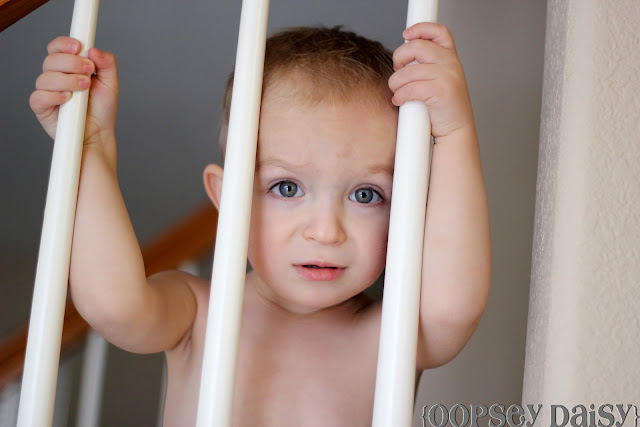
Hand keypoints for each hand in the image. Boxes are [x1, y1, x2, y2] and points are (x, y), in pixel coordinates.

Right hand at [30, 36, 118, 144]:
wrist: (100, 133)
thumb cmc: (102, 109)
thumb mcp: (111, 84)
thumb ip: (107, 64)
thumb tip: (94, 50)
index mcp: (68, 67)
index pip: (57, 48)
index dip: (64, 44)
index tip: (78, 47)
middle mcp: (55, 77)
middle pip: (51, 60)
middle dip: (72, 62)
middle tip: (89, 70)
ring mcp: (47, 92)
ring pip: (45, 78)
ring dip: (67, 80)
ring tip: (85, 86)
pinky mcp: (42, 108)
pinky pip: (39, 97)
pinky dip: (54, 95)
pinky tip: (68, 98)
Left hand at [388, 22, 473, 140]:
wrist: (456, 132)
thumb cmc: (442, 110)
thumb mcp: (439, 80)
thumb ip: (427, 66)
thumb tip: (404, 57)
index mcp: (451, 58)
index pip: (438, 32)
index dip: (421, 29)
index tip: (406, 35)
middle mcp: (452, 63)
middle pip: (416, 47)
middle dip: (399, 58)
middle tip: (397, 73)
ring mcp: (448, 76)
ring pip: (408, 71)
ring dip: (396, 83)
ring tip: (397, 92)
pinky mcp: (441, 91)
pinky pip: (410, 88)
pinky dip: (400, 95)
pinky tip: (400, 101)